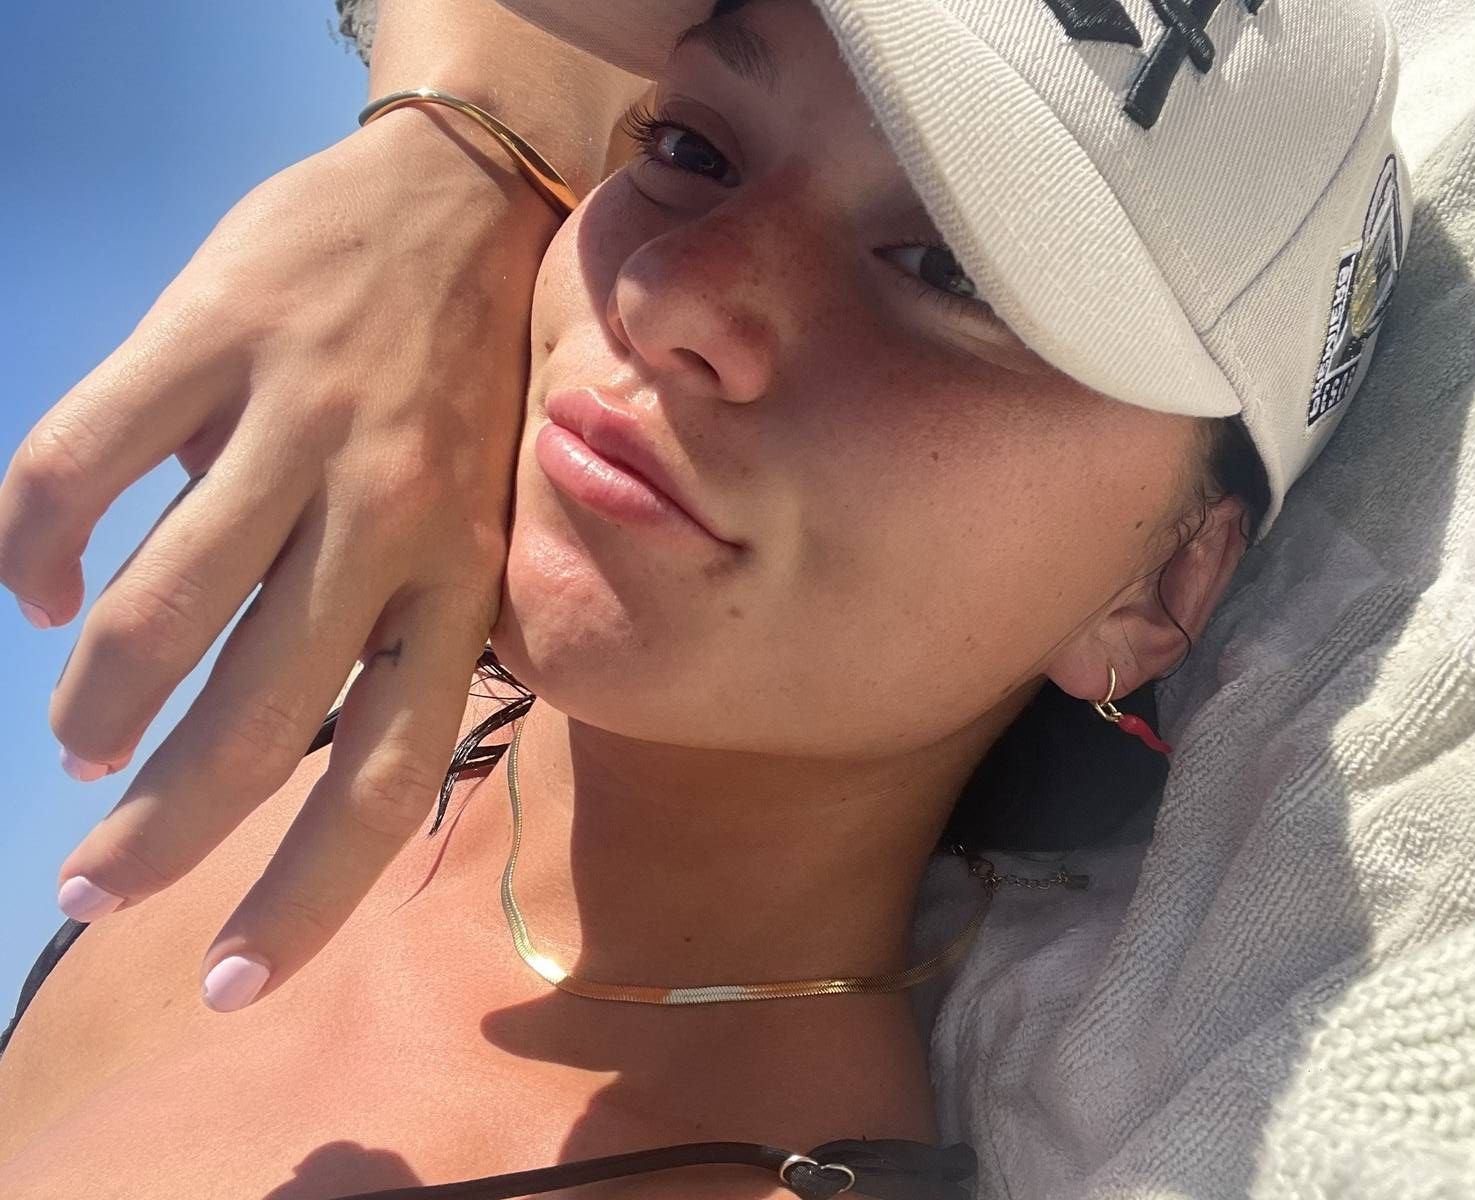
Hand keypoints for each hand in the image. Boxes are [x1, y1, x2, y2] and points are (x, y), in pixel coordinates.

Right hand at [0, 107, 558, 1007]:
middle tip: (93, 888)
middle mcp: (385, 519)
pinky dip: (34, 544)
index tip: (226, 982)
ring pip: (161, 615)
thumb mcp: (480, 524)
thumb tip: (306, 747)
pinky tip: (40, 586)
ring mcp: (295, 426)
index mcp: (460, 580)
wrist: (468, 205)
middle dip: (162, 833)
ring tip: (78, 745)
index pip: (387, 779)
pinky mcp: (211, 339)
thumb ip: (412, 631)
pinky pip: (79, 465)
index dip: (305, 898)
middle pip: (256, 726)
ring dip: (98, 708)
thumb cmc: (471, 389)